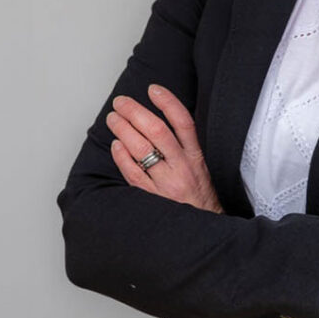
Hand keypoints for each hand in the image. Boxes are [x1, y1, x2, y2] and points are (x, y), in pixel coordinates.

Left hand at [105, 84, 223, 213]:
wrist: (205, 228)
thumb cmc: (201, 195)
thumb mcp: (202, 166)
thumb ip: (186, 144)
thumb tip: (164, 118)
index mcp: (196, 156)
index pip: (183, 121)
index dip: (167, 102)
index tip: (153, 89)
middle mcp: (182, 167)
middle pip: (156, 131)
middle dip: (135, 112)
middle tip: (121, 102)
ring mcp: (166, 183)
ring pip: (142, 149)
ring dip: (123, 130)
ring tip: (113, 119)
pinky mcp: (153, 197)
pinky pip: (133, 173)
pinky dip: (122, 156)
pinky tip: (116, 145)